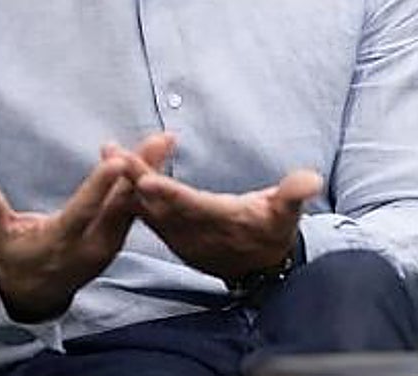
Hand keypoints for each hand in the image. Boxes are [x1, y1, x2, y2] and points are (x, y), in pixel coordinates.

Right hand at [0, 135, 173, 322]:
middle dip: (140, 171)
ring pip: (132, 204)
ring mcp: (108, 245)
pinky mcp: (117, 240)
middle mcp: (92, 246)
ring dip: (150, 172)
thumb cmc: (12, 256)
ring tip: (165, 142)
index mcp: (61, 243)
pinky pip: (134, 208)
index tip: (118, 160)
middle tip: (159, 141)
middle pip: (119, 204)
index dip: (100, 186)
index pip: (84, 211)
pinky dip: (146, 183)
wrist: (33, 293)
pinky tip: (158, 157)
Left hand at [114, 135, 322, 281]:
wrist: (260, 266)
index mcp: (220, 221)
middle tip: (114, 154)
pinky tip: (115, 166)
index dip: (168, 194)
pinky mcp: (169, 231)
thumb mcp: (287, 213)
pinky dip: (129, 188)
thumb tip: (310, 180)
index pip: (190, 206)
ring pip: (146, 206)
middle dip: (135, 179)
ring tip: (108, 152)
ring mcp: (178, 233)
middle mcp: (193, 230)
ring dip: (126, 180)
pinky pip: (144, 209)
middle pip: (159, 204)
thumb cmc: (274, 232)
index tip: (146, 180)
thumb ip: (294, 194)